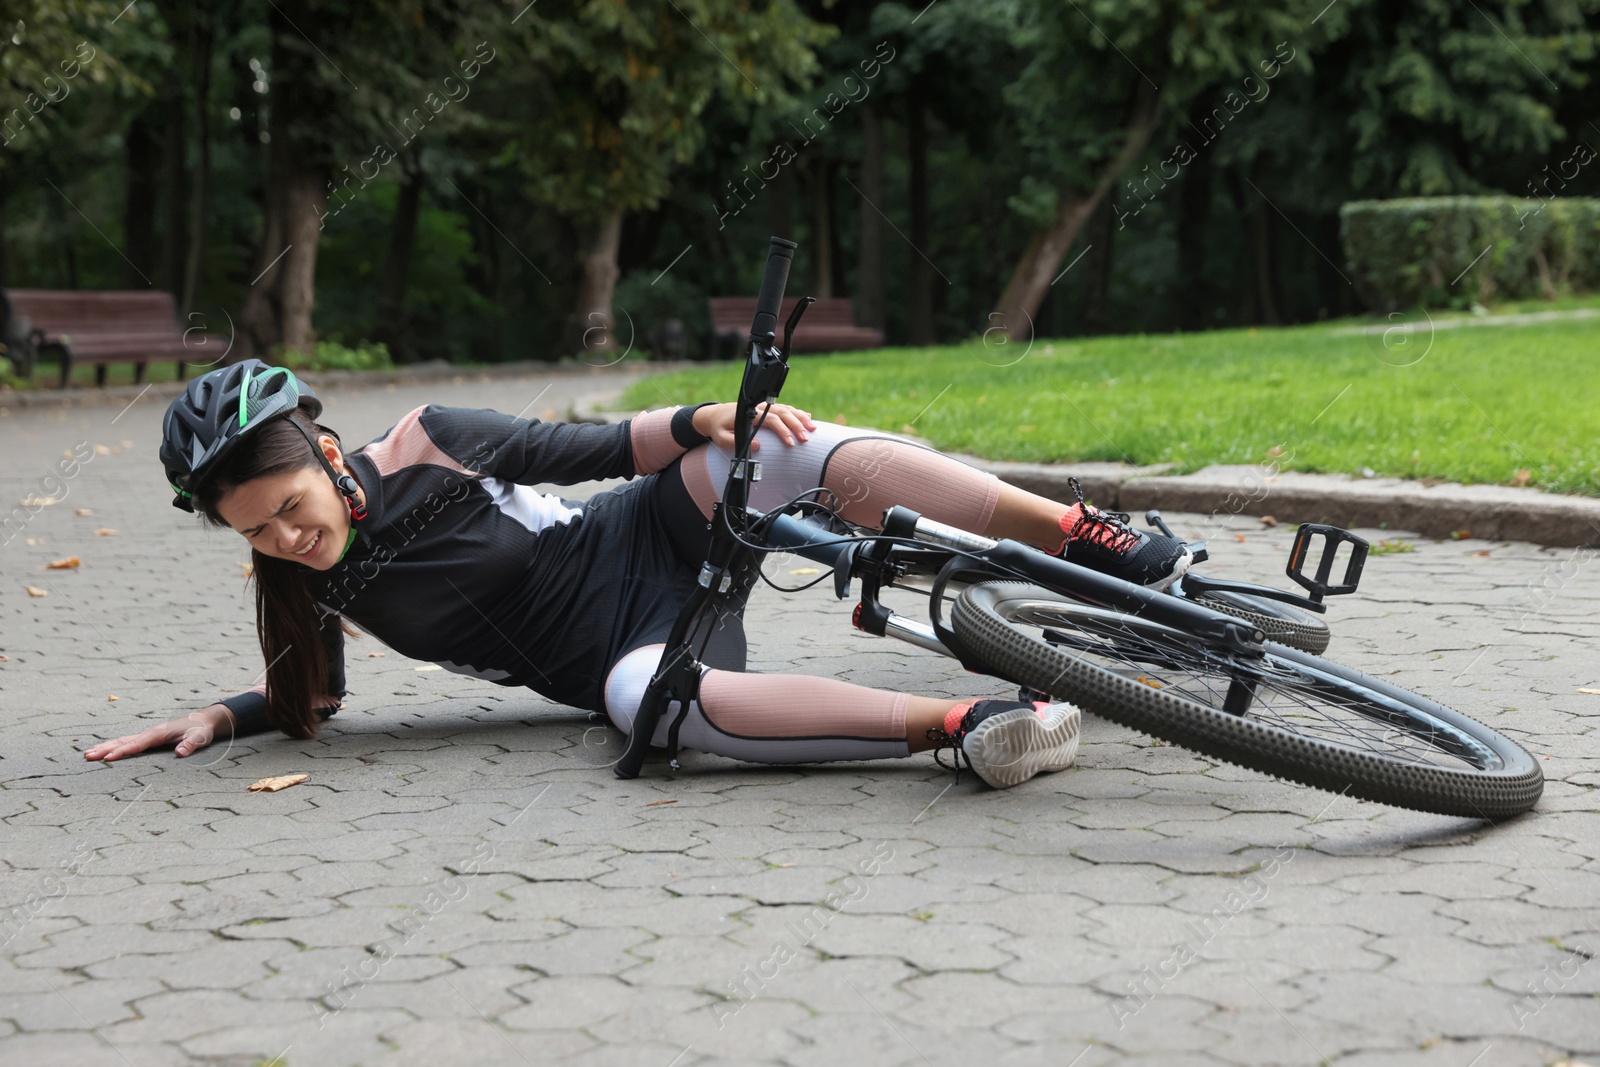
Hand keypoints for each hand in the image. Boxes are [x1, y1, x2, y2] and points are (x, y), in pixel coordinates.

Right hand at [83, 705, 230, 761]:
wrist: (204, 720)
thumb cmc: (201, 730)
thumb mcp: (200, 737)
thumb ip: (191, 744)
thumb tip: (180, 753)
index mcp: (158, 733)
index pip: (136, 744)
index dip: (122, 751)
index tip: (107, 758)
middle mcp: (150, 733)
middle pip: (123, 741)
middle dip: (105, 749)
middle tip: (87, 757)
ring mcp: (148, 735)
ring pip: (122, 740)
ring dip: (105, 747)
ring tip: (87, 754)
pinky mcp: (149, 738)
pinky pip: (127, 742)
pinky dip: (114, 746)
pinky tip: (104, 751)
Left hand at [692, 402, 815, 451]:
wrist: (717, 415)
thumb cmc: (720, 428)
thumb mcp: (721, 437)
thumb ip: (735, 442)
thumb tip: (757, 445)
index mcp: (750, 414)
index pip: (771, 420)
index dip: (782, 430)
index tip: (790, 443)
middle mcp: (760, 408)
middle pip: (783, 413)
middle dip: (796, 425)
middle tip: (806, 438)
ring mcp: (766, 406)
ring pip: (787, 409)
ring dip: (801, 418)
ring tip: (813, 429)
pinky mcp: (769, 408)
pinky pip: (786, 408)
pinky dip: (798, 413)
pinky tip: (808, 418)